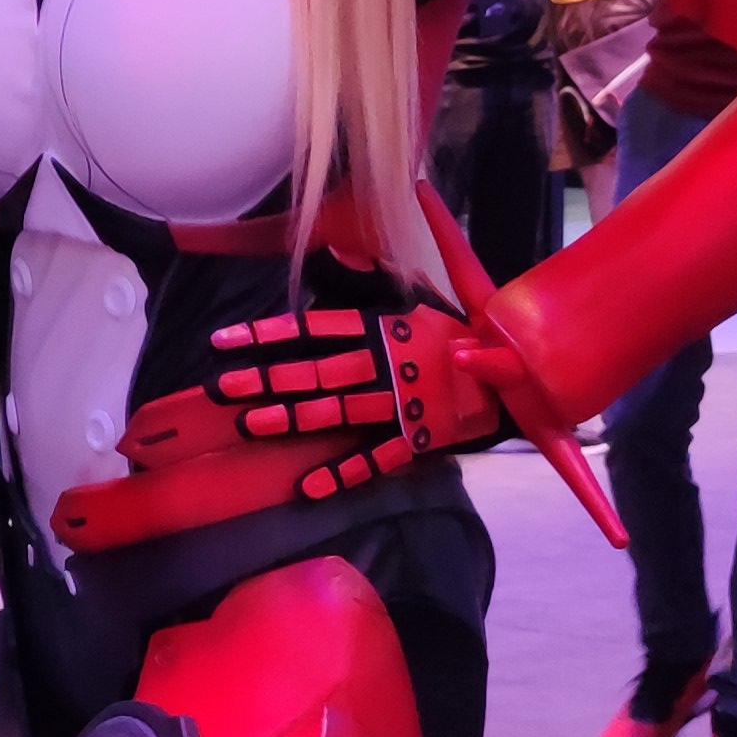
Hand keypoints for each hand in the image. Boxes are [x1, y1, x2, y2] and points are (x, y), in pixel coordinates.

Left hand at [204, 288, 513, 468]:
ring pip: (338, 412)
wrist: (514, 375)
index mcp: (386, 330)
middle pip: (319, 372)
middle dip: (269, 378)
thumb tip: (335, 251)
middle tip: (223, 387)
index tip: (225, 340)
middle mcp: (388, 367)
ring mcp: (401, 407)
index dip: (270, 334)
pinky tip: (307, 485)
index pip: (317, 329)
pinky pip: (375, 460)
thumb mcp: (421, 295)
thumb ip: (375, 276)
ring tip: (249, 424)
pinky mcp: (417, 441)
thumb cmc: (459, 334)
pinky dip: (342, 473)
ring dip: (293, 419)